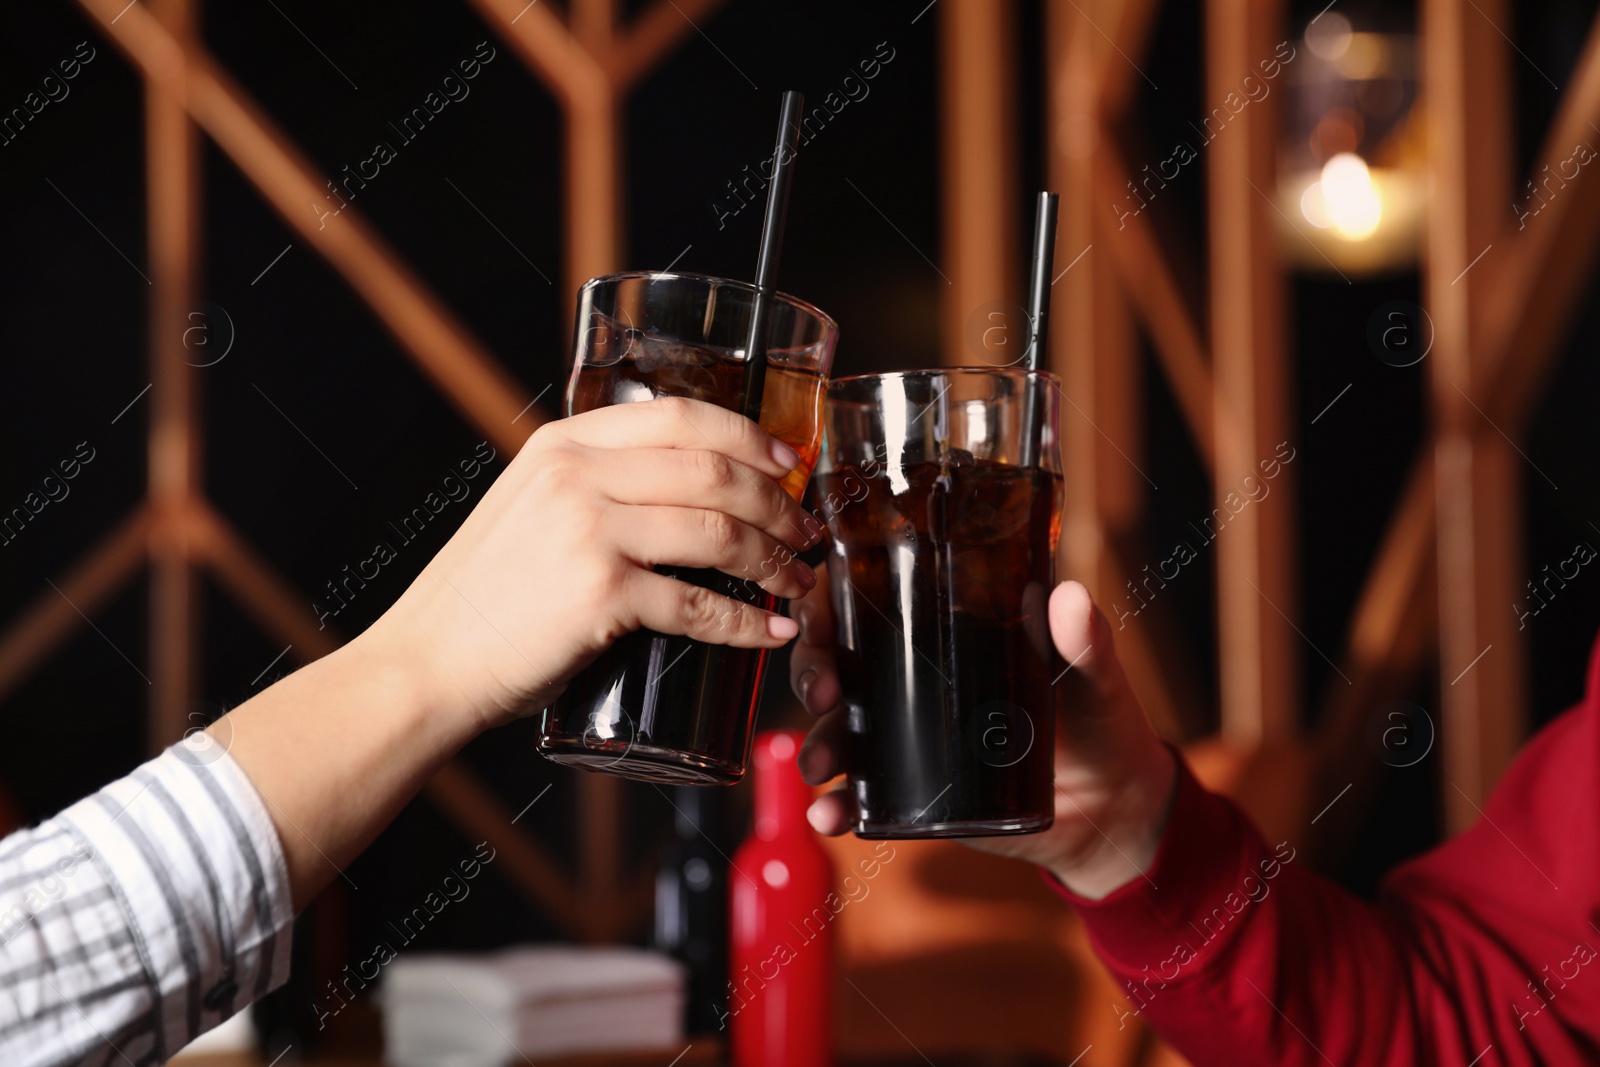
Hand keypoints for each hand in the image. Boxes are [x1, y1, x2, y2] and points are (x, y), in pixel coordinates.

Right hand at [366, 396, 820, 732]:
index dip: (748, 436)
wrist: (429, 662)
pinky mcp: (601, 594)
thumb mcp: (529, 507)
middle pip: (713, 468)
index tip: (787, 463)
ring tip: (797, 581)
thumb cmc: (483, 598)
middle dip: (778, 501)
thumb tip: (679, 493)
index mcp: (564, 446)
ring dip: (774, 559)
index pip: (680, 416)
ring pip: (718, 529)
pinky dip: (747, 621)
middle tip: (805, 531)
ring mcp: (589, 532)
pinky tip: (769, 631)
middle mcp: (578, 476)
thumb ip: (590, 487)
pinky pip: (699, 603)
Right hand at [791, 568, 1177, 898]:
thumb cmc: (1104, 725)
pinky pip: (862, 798)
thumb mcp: (1097, 680)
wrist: (1114, 812)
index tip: (821, 612)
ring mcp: (909, 738)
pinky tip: (829, 815)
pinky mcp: (914, 792)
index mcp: (949, 634)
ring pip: (841, 728)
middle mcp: (916, 680)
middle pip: (838, 661)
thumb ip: (1086, 644)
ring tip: (822, 764)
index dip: (830, 604)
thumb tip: (1069, 598)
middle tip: (824, 691)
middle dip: (812, 671)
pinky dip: (837, 806)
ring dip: (819, 742)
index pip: (871, 603)